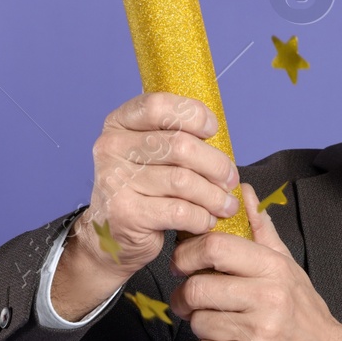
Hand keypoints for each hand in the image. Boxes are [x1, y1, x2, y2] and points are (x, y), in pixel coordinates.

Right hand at [75, 92, 244, 278]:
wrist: (111, 234)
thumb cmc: (142, 189)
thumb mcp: (150, 154)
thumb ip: (175, 136)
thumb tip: (219, 136)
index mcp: (118, 124)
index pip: (159, 106)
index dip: (193, 115)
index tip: (212, 130)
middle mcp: (110, 148)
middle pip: (179, 146)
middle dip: (216, 164)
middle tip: (230, 179)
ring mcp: (114, 181)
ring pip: (183, 181)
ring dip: (214, 195)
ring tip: (226, 204)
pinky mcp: (125, 213)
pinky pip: (179, 211)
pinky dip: (201, 218)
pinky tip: (206, 220)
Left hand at [169, 183, 341, 340]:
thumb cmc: (301, 311)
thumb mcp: (286, 266)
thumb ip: (260, 230)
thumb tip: (243, 192)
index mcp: (273, 268)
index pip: (215, 247)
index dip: (186, 253)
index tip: (181, 263)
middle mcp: (267, 298)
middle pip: (197, 288)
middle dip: (184, 296)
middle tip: (188, 299)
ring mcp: (258, 333)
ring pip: (198, 322)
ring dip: (200, 324)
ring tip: (221, 323)